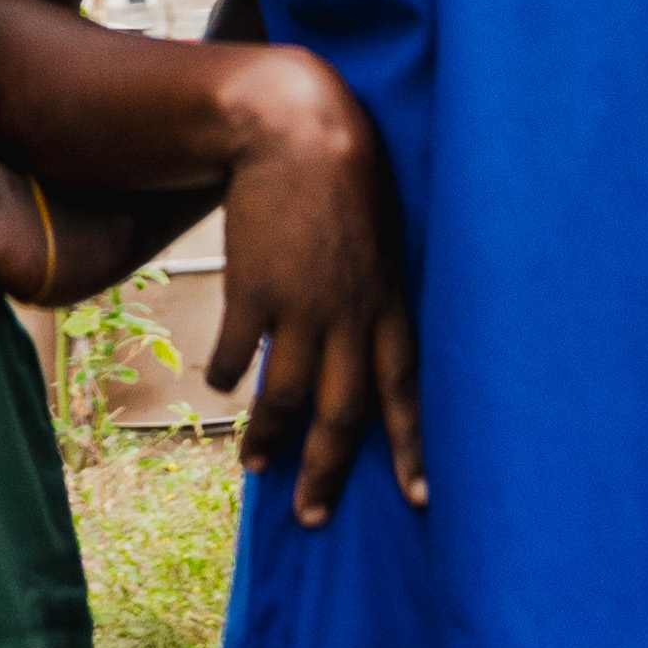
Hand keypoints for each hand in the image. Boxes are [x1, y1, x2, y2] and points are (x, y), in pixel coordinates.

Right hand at [205, 46, 424, 527]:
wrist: (295, 130)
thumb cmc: (345, 180)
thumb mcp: (380, 240)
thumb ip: (376, 295)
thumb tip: (369, 345)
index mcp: (388, 304)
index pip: (407, 391)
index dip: (414, 447)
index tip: (421, 499)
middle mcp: (350, 315)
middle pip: (344, 413)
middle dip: (327, 471)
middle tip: (312, 517)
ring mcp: (301, 305)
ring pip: (288, 395)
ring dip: (270, 438)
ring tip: (256, 469)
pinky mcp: (255, 290)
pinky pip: (240, 353)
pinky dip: (232, 375)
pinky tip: (226, 385)